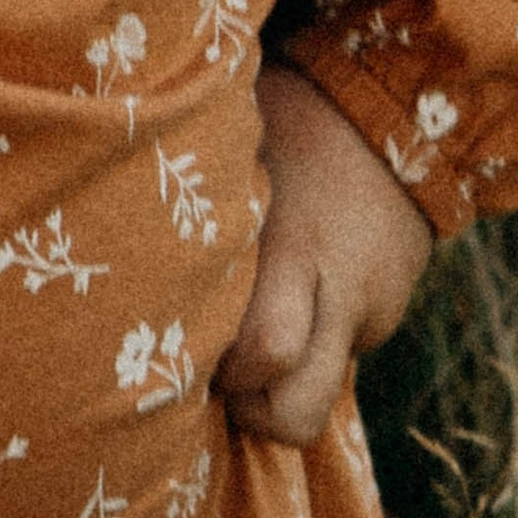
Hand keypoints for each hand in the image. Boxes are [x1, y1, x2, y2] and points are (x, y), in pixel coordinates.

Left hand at [216, 62, 433, 447]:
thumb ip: (203, 216)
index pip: (264, 351)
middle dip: (249, 412)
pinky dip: (311, 346)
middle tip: (215, 370)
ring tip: (249, 343)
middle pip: (296, 412)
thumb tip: (121, 245)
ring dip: (280, 391)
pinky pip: (341, 356)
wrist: (397, 104)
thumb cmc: (289, 118)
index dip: (217, 370)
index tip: (180, 345)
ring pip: (320, 397)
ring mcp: (371, 311)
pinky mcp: (389, 316)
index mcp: (293, 244)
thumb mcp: (239, 149)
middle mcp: (338, 291)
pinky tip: (294, 296)